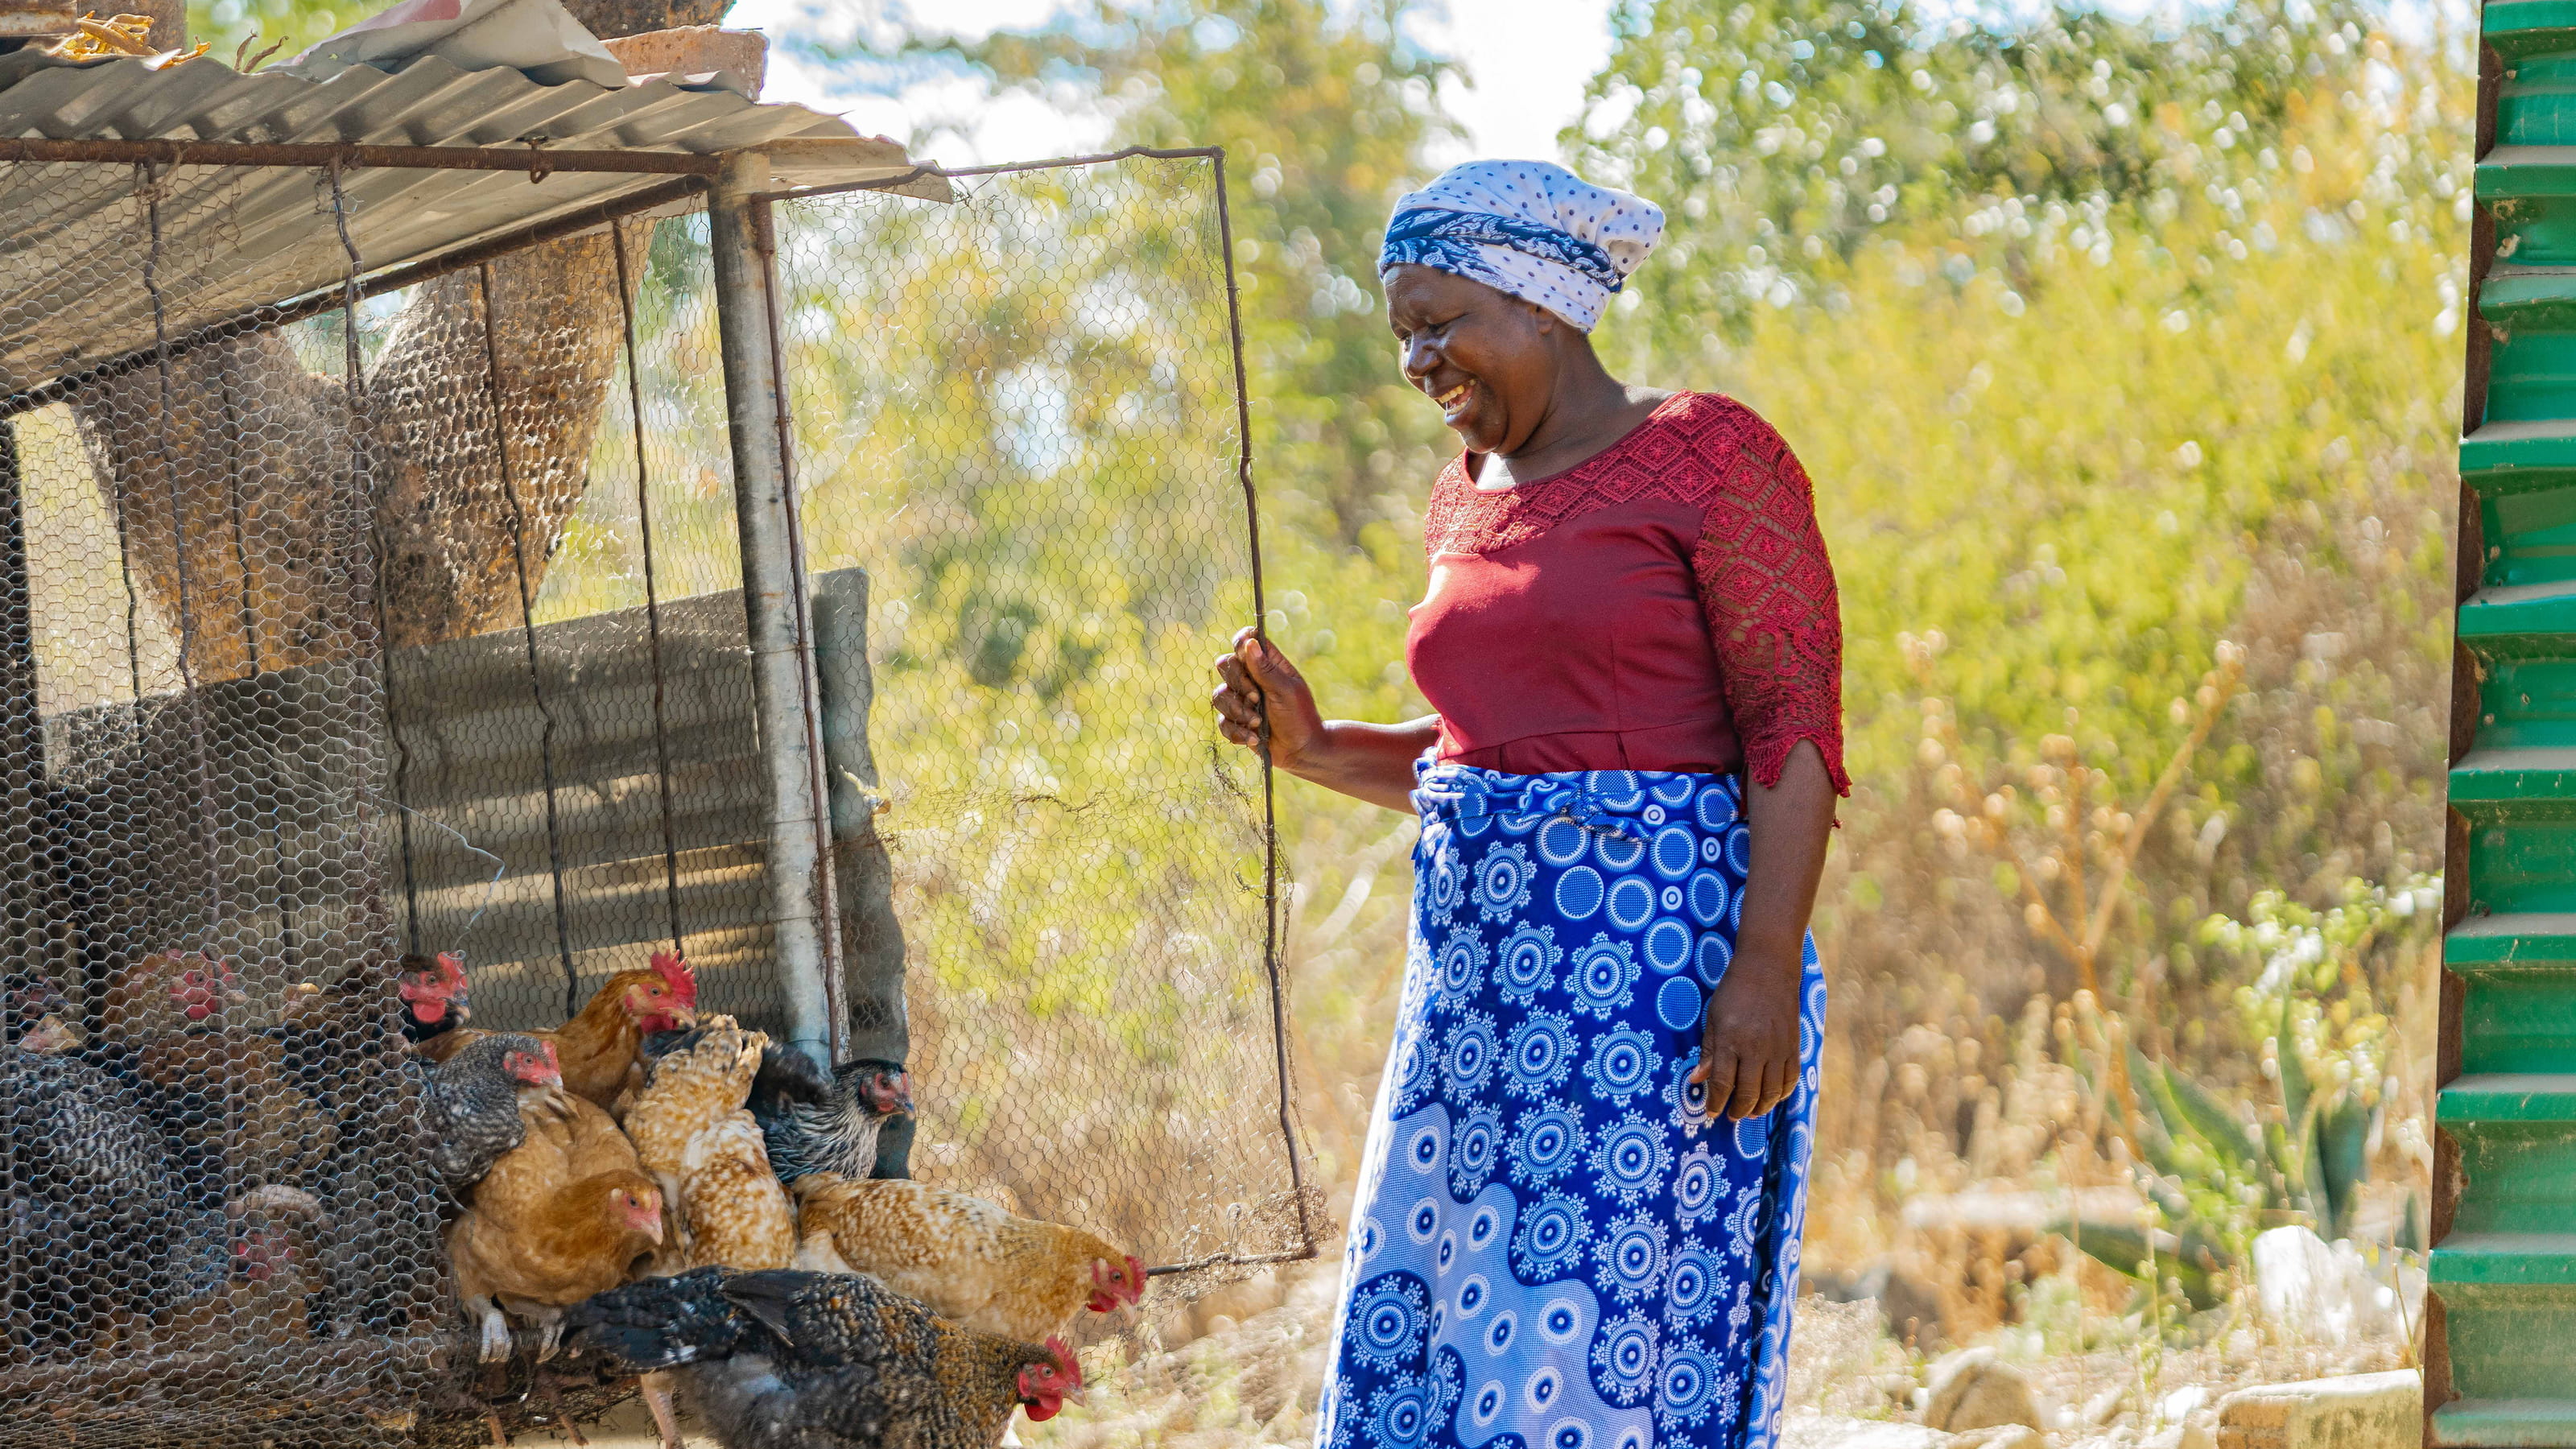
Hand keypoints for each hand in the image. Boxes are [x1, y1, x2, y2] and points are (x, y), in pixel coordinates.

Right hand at [1212, 628, 1325, 771]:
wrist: (1302, 752)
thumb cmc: (1300, 718)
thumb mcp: (1287, 691)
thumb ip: (1266, 669)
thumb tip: (1249, 643)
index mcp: (1268, 664)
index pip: (1246, 641)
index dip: (1241, 643)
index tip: (1244, 654)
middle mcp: (1251, 678)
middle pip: (1225, 665)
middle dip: (1239, 684)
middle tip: (1257, 698)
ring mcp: (1242, 700)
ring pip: (1220, 695)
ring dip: (1238, 711)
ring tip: (1258, 723)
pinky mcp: (1236, 721)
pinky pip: (1222, 722)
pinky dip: (1238, 732)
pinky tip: (1255, 738)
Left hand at [1689, 949, 1802, 1119]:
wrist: (1768, 968)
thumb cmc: (1734, 991)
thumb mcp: (1713, 1018)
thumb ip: (1708, 1051)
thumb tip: (1696, 1080)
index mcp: (1730, 1041)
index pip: (1722, 1084)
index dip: (1716, 1103)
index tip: (1711, 1113)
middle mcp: (1756, 1049)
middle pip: (1748, 1093)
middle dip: (1738, 1110)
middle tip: (1731, 1115)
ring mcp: (1778, 1049)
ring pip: (1771, 1092)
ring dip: (1760, 1107)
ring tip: (1750, 1111)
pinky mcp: (1794, 1047)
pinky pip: (1790, 1080)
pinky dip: (1781, 1094)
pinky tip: (1771, 1097)